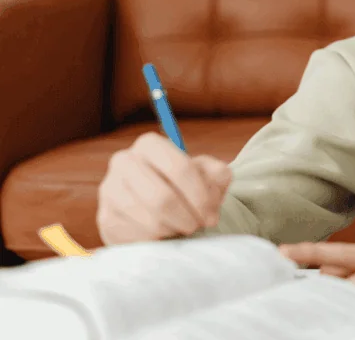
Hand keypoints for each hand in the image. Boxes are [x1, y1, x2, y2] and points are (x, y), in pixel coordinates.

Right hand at [96, 132, 231, 244]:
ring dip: (175, 230)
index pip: (180, 168)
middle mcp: (124, 162)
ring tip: (183, 227)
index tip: (211, 214)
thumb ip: (217, 175)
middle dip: (188, 217)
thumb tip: (213, 186)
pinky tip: (165, 234)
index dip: (201, 196)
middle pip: (162, 198)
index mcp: (149, 145)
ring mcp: (110, 190)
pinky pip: (137, 238)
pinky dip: (159, 241)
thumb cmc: (187, 186)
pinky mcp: (105, 218)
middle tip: (198, 225)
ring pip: (150, 221)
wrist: (160, 206)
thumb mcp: (208, 175)